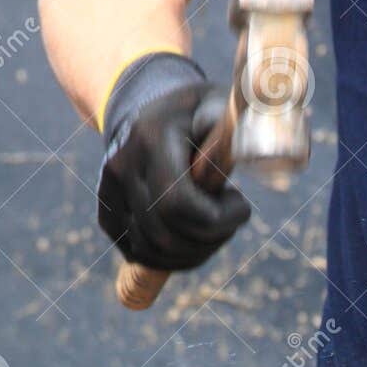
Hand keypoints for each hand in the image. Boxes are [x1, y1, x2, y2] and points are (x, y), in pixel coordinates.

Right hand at [97, 53, 251, 270]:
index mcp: (150, 138)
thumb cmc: (196, 113)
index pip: (178, 204)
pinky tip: (193, 237)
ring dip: (194, 254)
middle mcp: (121, 166)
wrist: (148, 108)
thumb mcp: (220, 108)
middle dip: (210, 240)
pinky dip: (173, 259)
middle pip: (166, 237)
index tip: (242, 205)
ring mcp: (110, 193)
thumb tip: (259, 148)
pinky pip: (140, 255)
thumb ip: (235, 130)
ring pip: (151, 253)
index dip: (217, 221)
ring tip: (213, 227)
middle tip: (230, 219)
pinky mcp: (108, 214)